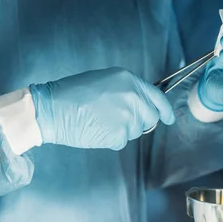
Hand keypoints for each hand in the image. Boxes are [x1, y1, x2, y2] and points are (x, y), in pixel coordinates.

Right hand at [30, 68, 174, 149]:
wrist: (53, 108)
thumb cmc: (73, 92)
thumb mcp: (105, 80)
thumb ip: (127, 90)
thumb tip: (140, 103)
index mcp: (130, 81)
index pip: (158, 97)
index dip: (165, 110)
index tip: (169, 118)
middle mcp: (134, 97)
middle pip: (150, 118)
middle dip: (140, 122)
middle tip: (120, 121)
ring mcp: (128, 117)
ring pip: (136, 131)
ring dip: (123, 130)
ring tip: (101, 121)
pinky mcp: (119, 135)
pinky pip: (122, 141)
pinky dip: (111, 139)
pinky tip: (97, 130)